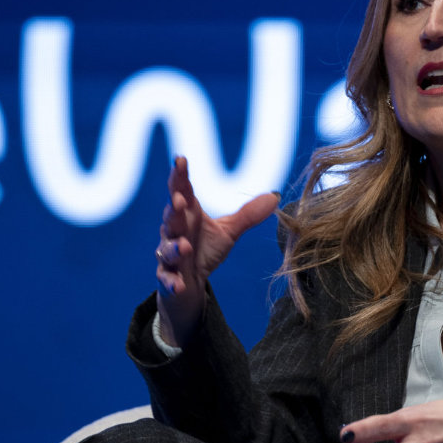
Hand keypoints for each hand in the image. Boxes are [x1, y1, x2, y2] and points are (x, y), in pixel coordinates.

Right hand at [154, 156, 279, 345]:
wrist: (190, 283)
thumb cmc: (205, 250)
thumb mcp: (229, 231)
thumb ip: (247, 214)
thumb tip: (275, 195)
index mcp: (188, 214)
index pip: (182, 190)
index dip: (179, 175)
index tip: (180, 159)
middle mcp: (175, 231)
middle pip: (172, 216)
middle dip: (174, 209)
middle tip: (180, 200)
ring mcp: (169, 255)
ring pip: (168, 248)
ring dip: (175, 247)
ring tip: (185, 246)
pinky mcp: (168, 277)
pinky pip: (167, 279)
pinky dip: (171, 281)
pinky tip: (178, 284)